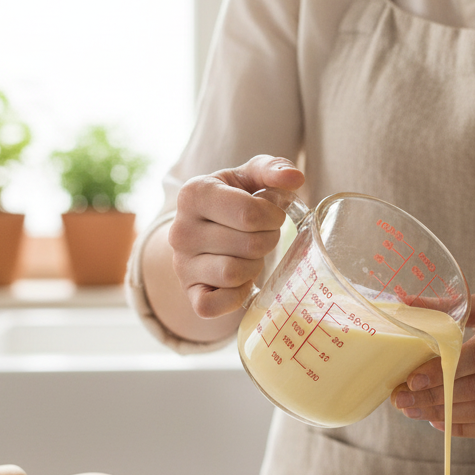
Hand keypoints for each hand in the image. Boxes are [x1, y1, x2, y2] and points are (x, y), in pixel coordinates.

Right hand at [167, 155, 304, 318]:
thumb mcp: (252, 176)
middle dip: (268, 240)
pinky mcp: (189, 293)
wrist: (205, 230)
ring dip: (255, 266)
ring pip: (234, 274)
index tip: (272, 214)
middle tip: (264, 234)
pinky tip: (241, 280)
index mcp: (195, 193)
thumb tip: (294, 179)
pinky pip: (214, 306)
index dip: (273, 216)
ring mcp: (181, 264)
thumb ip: (274, 169)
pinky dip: (236, 296)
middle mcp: (180, 229)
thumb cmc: (236, 199)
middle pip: (249, 244)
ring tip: (251, 254)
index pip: (249, 213)